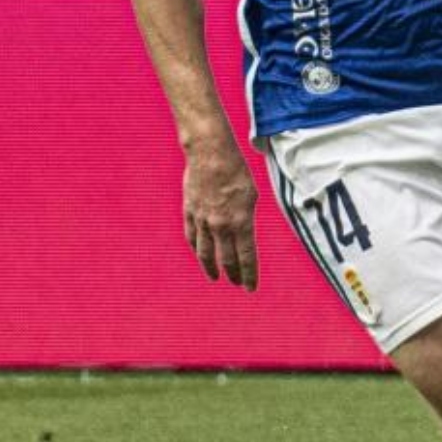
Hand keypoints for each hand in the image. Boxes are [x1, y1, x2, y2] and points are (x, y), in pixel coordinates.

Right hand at [182, 141, 258, 289]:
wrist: (210, 153)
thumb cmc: (236, 171)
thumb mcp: (252, 196)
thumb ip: (247, 219)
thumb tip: (244, 235)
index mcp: (241, 222)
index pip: (246, 258)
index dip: (249, 275)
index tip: (250, 288)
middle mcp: (221, 226)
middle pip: (227, 260)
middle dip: (233, 275)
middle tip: (237, 283)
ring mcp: (203, 221)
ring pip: (205, 253)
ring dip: (211, 268)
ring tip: (215, 276)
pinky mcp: (190, 212)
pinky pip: (192, 237)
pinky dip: (196, 249)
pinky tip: (200, 255)